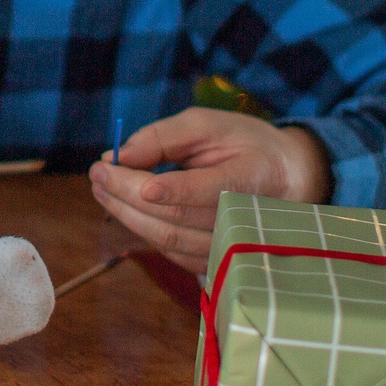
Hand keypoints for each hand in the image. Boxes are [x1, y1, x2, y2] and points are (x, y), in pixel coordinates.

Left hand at [87, 108, 331, 275]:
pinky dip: (142, 228)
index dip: (172, 189)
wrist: (287, 180)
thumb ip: (164, 137)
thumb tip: (118, 156)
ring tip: (101, 187)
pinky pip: (171, 249)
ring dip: (126, 214)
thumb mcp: (209, 125)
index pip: (210, 190)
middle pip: (177, 218)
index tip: (134, 180)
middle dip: (127, 195)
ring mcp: (231, 247)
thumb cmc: (244, 145)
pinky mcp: (216, 260)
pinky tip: (124, 206)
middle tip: (97, 172)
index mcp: (252, 178)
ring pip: (168, 239)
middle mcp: (245, 220)